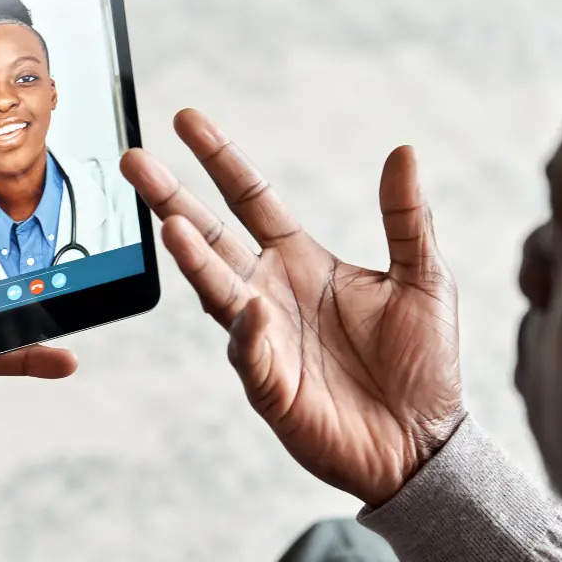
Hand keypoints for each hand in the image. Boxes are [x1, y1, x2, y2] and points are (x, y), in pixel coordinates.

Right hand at [121, 110, 464, 506]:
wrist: (425, 440)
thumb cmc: (422, 360)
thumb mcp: (423, 276)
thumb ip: (406, 217)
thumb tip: (404, 151)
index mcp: (301, 259)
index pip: (251, 198)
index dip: (220, 159)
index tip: (187, 121)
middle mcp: (271, 290)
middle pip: (212, 236)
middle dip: (173, 198)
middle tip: (135, 161)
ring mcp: (265, 337)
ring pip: (217, 290)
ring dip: (194, 259)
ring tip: (173, 224)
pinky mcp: (271, 385)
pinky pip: (251, 353)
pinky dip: (248, 331)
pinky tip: (253, 310)